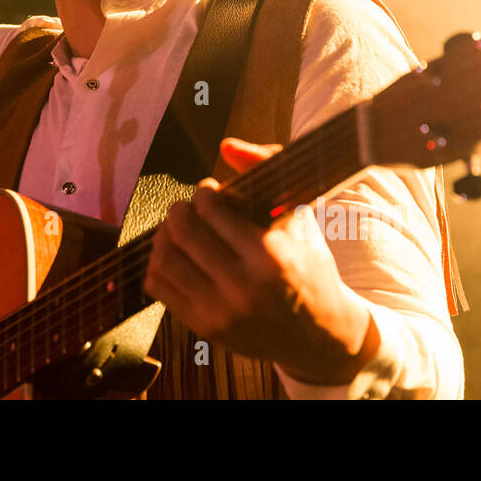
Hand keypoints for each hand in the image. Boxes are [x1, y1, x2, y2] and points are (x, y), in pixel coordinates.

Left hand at [143, 136, 379, 384]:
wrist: (321, 335)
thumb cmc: (308, 266)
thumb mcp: (298, 216)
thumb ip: (268, 169)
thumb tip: (226, 145)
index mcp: (271, 255)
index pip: (211, 209)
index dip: (203, 192)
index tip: (209, 192)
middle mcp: (244, 286)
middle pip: (182, 231)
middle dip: (179, 210)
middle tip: (188, 209)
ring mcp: (222, 312)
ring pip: (163, 259)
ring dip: (165, 236)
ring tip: (179, 231)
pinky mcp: (206, 329)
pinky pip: (159, 286)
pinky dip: (160, 264)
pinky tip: (177, 257)